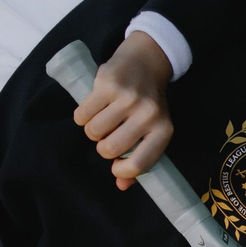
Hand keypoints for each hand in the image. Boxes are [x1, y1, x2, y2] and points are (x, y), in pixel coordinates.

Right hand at [74, 31, 175, 190]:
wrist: (146, 62)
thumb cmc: (146, 103)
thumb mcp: (151, 130)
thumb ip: (138, 159)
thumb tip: (121, 185)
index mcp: (164, 130)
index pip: (138, 165)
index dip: (122, 169)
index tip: (116, 163)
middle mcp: (149, 115)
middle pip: (109, 149)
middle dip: (103, 145)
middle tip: (109, 132)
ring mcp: (128, 98)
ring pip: (93, 132)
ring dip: (92, 129)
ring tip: (103, 117)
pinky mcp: (108, 84)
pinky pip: (82, 115)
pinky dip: (82, 115)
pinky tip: (93, 107)